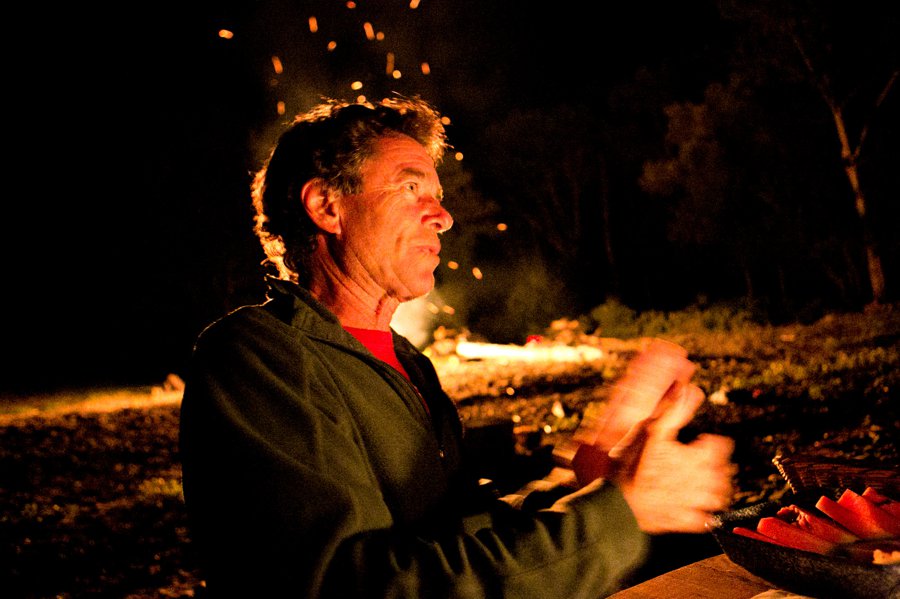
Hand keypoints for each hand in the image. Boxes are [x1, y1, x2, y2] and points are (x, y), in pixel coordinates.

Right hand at [614, 383, 735, 532]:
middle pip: (724, 472)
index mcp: (694, 456)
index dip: (714, 443)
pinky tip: (695, 507)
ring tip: (704, 484)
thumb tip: (686, 387)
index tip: (705, 442)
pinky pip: (705, 519)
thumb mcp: (648, 430)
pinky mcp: (683, 521)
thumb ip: (672, 410)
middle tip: (705, 463)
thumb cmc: (629, 464)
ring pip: (719, 497)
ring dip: (715, 489)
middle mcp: (699, 480)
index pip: (721, 447)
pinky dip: (703, 513)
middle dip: (718, 466)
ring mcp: (692, 502)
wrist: (615, 502)